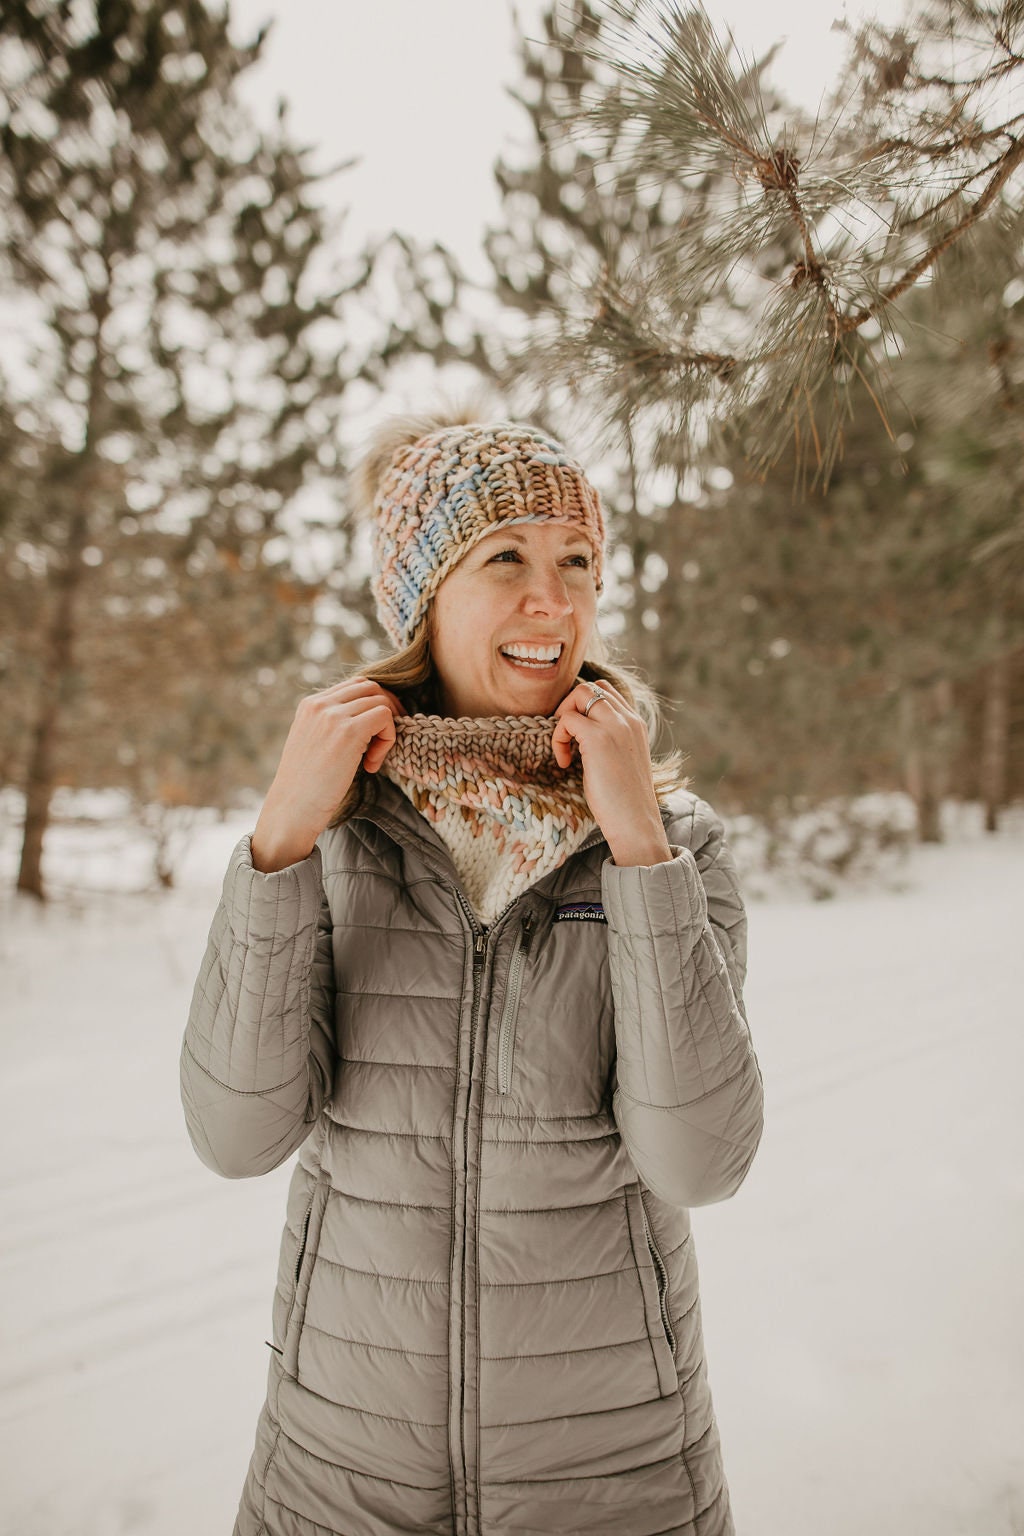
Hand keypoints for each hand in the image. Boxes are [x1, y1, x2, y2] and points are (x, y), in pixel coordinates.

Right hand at [251, 679, 405, 871]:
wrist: (291, 810)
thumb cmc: (305, 786)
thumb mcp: (314, 744)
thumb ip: (333, 726)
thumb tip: (368, 720)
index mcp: (310, 705)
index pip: (354, 686)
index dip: (373, 706)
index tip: (374, 735)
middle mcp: (320, 704)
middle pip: (371, 687)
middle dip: (388, 710)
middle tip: (385, 741)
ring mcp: (334, 715)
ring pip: (381, 701)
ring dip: (387, 729)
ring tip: (373, 759)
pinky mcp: (349, 731)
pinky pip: (385, 717)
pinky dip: (388, 740)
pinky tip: (371, 765)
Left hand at [551, 679, 672, 865]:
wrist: (636, 823)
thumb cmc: (625, 802)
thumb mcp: (621, 762)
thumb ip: (609, 742)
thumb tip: (580, 739)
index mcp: (636, 725)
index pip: (607, 692)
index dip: (584, 707)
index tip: (577, 735)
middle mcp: (629, 720)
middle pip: (592, 687)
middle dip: (570, 706)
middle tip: (565, 737)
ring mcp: (615, 726)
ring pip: (580, 693)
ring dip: (563, 716)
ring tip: (564, 747)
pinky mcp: (598, 739)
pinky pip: (567, 719)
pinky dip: (558, 738)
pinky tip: (564, 763)